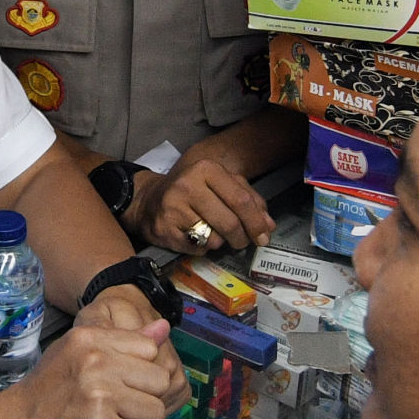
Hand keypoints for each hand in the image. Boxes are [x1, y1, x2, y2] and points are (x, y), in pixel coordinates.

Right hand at [1, 304, 184, 418]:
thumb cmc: (46, 393)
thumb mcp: (78, 353)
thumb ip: (122, 342)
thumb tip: (164, 328)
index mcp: (91, 338)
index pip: (150, 349)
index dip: (142, 372)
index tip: (122, 383)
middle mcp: (96, 361)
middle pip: (159, 381)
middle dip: (143, 400)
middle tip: (116, 408)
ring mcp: (98, 395)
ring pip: (154, 412)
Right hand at [132, 155, 271, 254]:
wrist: (149, 200)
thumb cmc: (192, 192)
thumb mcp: (221, 185)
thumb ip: (248, 200)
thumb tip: (268, 226)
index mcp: (206, 169)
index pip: (241, 200)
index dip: (256, 222)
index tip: (264, 236)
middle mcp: (188, 185)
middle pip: (230, 222)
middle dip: (242, 238)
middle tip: (244, 242)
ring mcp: (173, 208)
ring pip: (215, 239)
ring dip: (222, 242)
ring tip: (214, 233)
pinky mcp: (164, 229)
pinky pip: (198, 248)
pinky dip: (204, 248)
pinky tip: (197, 237)